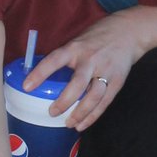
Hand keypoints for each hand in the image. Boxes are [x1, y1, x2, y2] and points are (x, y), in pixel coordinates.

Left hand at [22, 14, 144, 130]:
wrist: (129, 32)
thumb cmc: (98, 36)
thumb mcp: (79, 40)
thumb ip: (66, 56)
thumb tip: (44, 75)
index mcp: (76, 48)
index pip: (54, 60)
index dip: (40, 73)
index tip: (27, 86)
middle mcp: (91, 60)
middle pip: (77, 84)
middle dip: (64, 101)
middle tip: (52, 113)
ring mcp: (106, 71)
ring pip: (93, 97)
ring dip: (80, 113)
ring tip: (68, 123)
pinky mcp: (117, 81)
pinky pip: (104, 103)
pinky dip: (93, 116)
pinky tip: (82, 124)